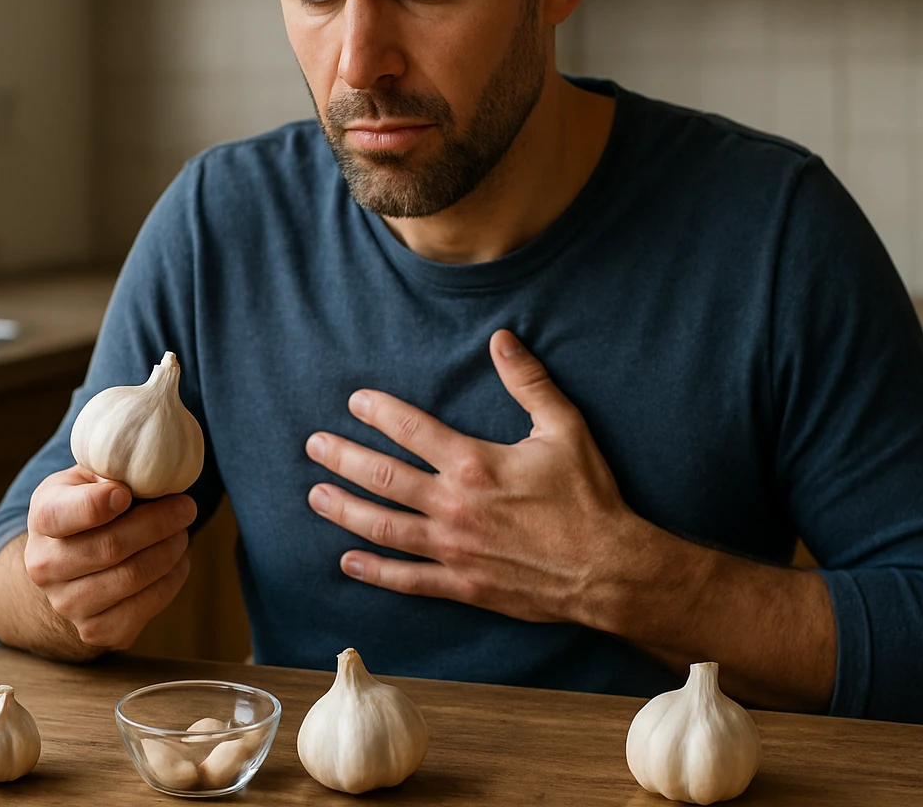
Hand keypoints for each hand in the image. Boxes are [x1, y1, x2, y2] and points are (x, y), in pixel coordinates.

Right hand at [24, 465, 196, 648]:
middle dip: (159, 524)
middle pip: (110, 547)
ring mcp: (67, 604)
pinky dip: (171, 580)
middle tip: (186, 507)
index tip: (127, 493)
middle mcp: (45, 567)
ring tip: (182, 533)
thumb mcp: (87, 479)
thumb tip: (141, 479)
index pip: (61, 514)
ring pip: (132, 577)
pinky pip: (144, 607)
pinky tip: (178, 561)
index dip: (97, 504)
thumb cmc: (86, 508)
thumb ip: (109, 472)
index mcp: (42, 519)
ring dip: (170, 551)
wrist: (68, 566)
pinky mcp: (95, 631)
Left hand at [305, 329, 639, 624]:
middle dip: (343, 458)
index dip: (379, 413)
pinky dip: (373, 570)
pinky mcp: (461, 584)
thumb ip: (529, 382)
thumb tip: (502, 339)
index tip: (355, 402)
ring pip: (383, 527)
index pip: (412, 430)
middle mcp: (455, 505)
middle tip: (315, 445)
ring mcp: (453, 549)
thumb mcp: (565, 429)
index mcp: (475, 463)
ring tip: (315, 496)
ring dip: (345, 510)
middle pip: (384, 478)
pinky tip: (347, 560)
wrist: (607, 569)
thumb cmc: (588, 497)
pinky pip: (406, 578)